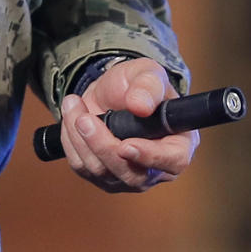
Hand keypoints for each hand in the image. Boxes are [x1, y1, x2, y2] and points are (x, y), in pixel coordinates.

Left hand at [55, 59, 196, 191]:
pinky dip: (71, 141)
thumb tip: (140, 106)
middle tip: (85, 118)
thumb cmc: (138, 85)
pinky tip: (71, 118)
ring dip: (81, 138)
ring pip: (101, 172)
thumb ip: (148, 86)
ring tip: (73, 104)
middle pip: (131, 174)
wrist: (112, 92)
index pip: (173, 161)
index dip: (150, 157)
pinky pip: (82, 167)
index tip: (126, 145)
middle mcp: (156, 168)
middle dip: (103, 145)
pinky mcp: (103, 178)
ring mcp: (129, 177)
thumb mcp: (148, 74)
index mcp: (179, 144)